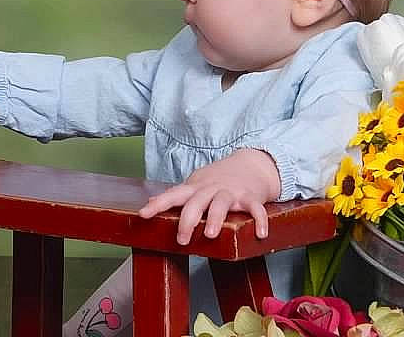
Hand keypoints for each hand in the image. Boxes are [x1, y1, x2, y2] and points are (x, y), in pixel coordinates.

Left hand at [138, 148, 280, 244]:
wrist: (251, 163)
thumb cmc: (219, 179)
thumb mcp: (196, 184)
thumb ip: (178, 194)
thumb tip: (151, 200)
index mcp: (196, 187)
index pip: (173, 195)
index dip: (158, 204)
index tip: (143, 215)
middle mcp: (212, 188)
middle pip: (196, 202)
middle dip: (187, 220)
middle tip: (182, 239)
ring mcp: (231, 192)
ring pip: (221, 203)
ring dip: (215, 218)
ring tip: (210, 234)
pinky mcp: (251, 197)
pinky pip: (256, 208)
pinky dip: (259, 220)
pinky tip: (260, 234)